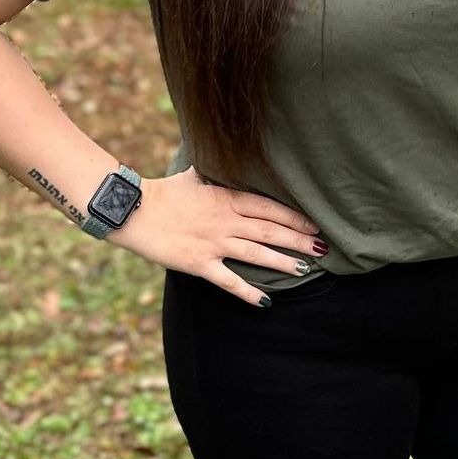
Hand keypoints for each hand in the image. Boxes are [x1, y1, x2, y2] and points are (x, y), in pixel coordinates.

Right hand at [113, 167, 323, 307]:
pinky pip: (228, 280)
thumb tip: (225, 158)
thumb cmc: (164, 192)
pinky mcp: (199, 263)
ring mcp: (214, 242)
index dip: (294, 217)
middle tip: (322, 248)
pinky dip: (248, 291)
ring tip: (305, 269)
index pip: (269, 208)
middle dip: (298, 240)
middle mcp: (226, 220)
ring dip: (282, 262)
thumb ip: (215, 173)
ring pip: (256, 254)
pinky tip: (265, 301)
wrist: (135, 210)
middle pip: (270, 231)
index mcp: (226, 198)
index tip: (314, 224)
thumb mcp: (195, 175)